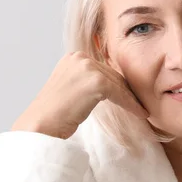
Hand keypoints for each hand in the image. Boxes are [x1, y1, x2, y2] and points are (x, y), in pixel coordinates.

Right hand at [11, 51, 148, 138]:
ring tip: (141, 109)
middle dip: (125, 90)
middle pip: (112, 74)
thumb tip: (113, 84)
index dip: (117, 84)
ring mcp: (88, 68)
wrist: (41, 125)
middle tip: (138, 103)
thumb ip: (87, 80)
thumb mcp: (70, 88)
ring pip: (118, 84)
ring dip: (131, 99)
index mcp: (73, 57)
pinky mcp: (96, 82)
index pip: (102, 69)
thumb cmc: (55, 113)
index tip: (129, 95)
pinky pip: (120, 94)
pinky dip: (131, 105)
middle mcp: (80, 58)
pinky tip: (140, 113)